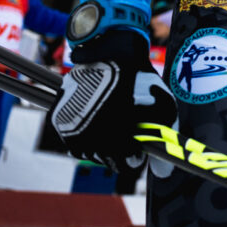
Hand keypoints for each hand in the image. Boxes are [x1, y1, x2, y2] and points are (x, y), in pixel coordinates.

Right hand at [50, 29, 173, 171]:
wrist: (113, 53)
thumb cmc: (142, 81)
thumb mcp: (164, 107)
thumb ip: (165, 140)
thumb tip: (164, 174)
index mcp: (117, 129)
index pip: (126, 162)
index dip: (135, 158)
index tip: (138, 151)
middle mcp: (91, 130)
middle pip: (106, 160)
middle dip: (119, 154)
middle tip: (126, 141)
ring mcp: (73, 125)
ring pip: (89, 154)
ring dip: (102, 148)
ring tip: (113, 131)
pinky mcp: (60, 120)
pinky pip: (74, 145)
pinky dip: (86, 142)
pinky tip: (98, 129)